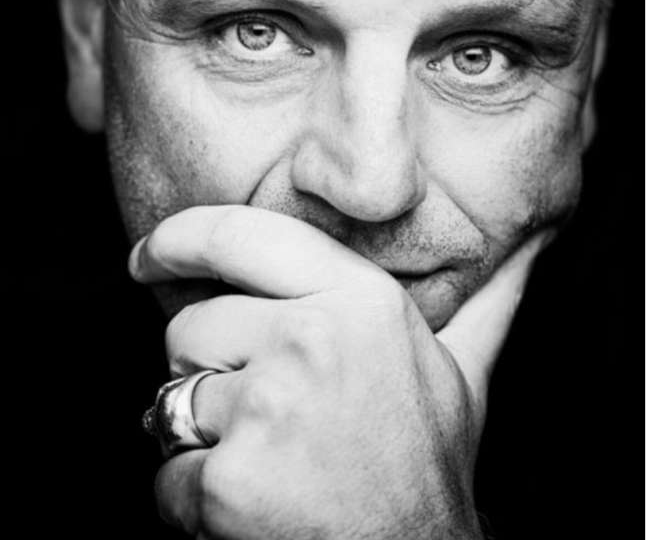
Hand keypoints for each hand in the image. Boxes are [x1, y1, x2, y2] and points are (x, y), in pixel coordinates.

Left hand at [131, 206, 547, 538]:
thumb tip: (534, 242)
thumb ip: (488, 299)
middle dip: (208, 368)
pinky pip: (166, 473)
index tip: (147, 253)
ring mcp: (270, 408)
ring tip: (272, 457)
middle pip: (192, 324)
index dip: (180, 238)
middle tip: (266, 411)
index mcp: (361, 299)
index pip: (242, 235)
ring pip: (171, 397)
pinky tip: (257, 504)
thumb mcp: (464, 372)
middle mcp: (314, 339)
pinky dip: (194, 497)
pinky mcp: (231, 480)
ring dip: (203, 434)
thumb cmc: (425, 466)